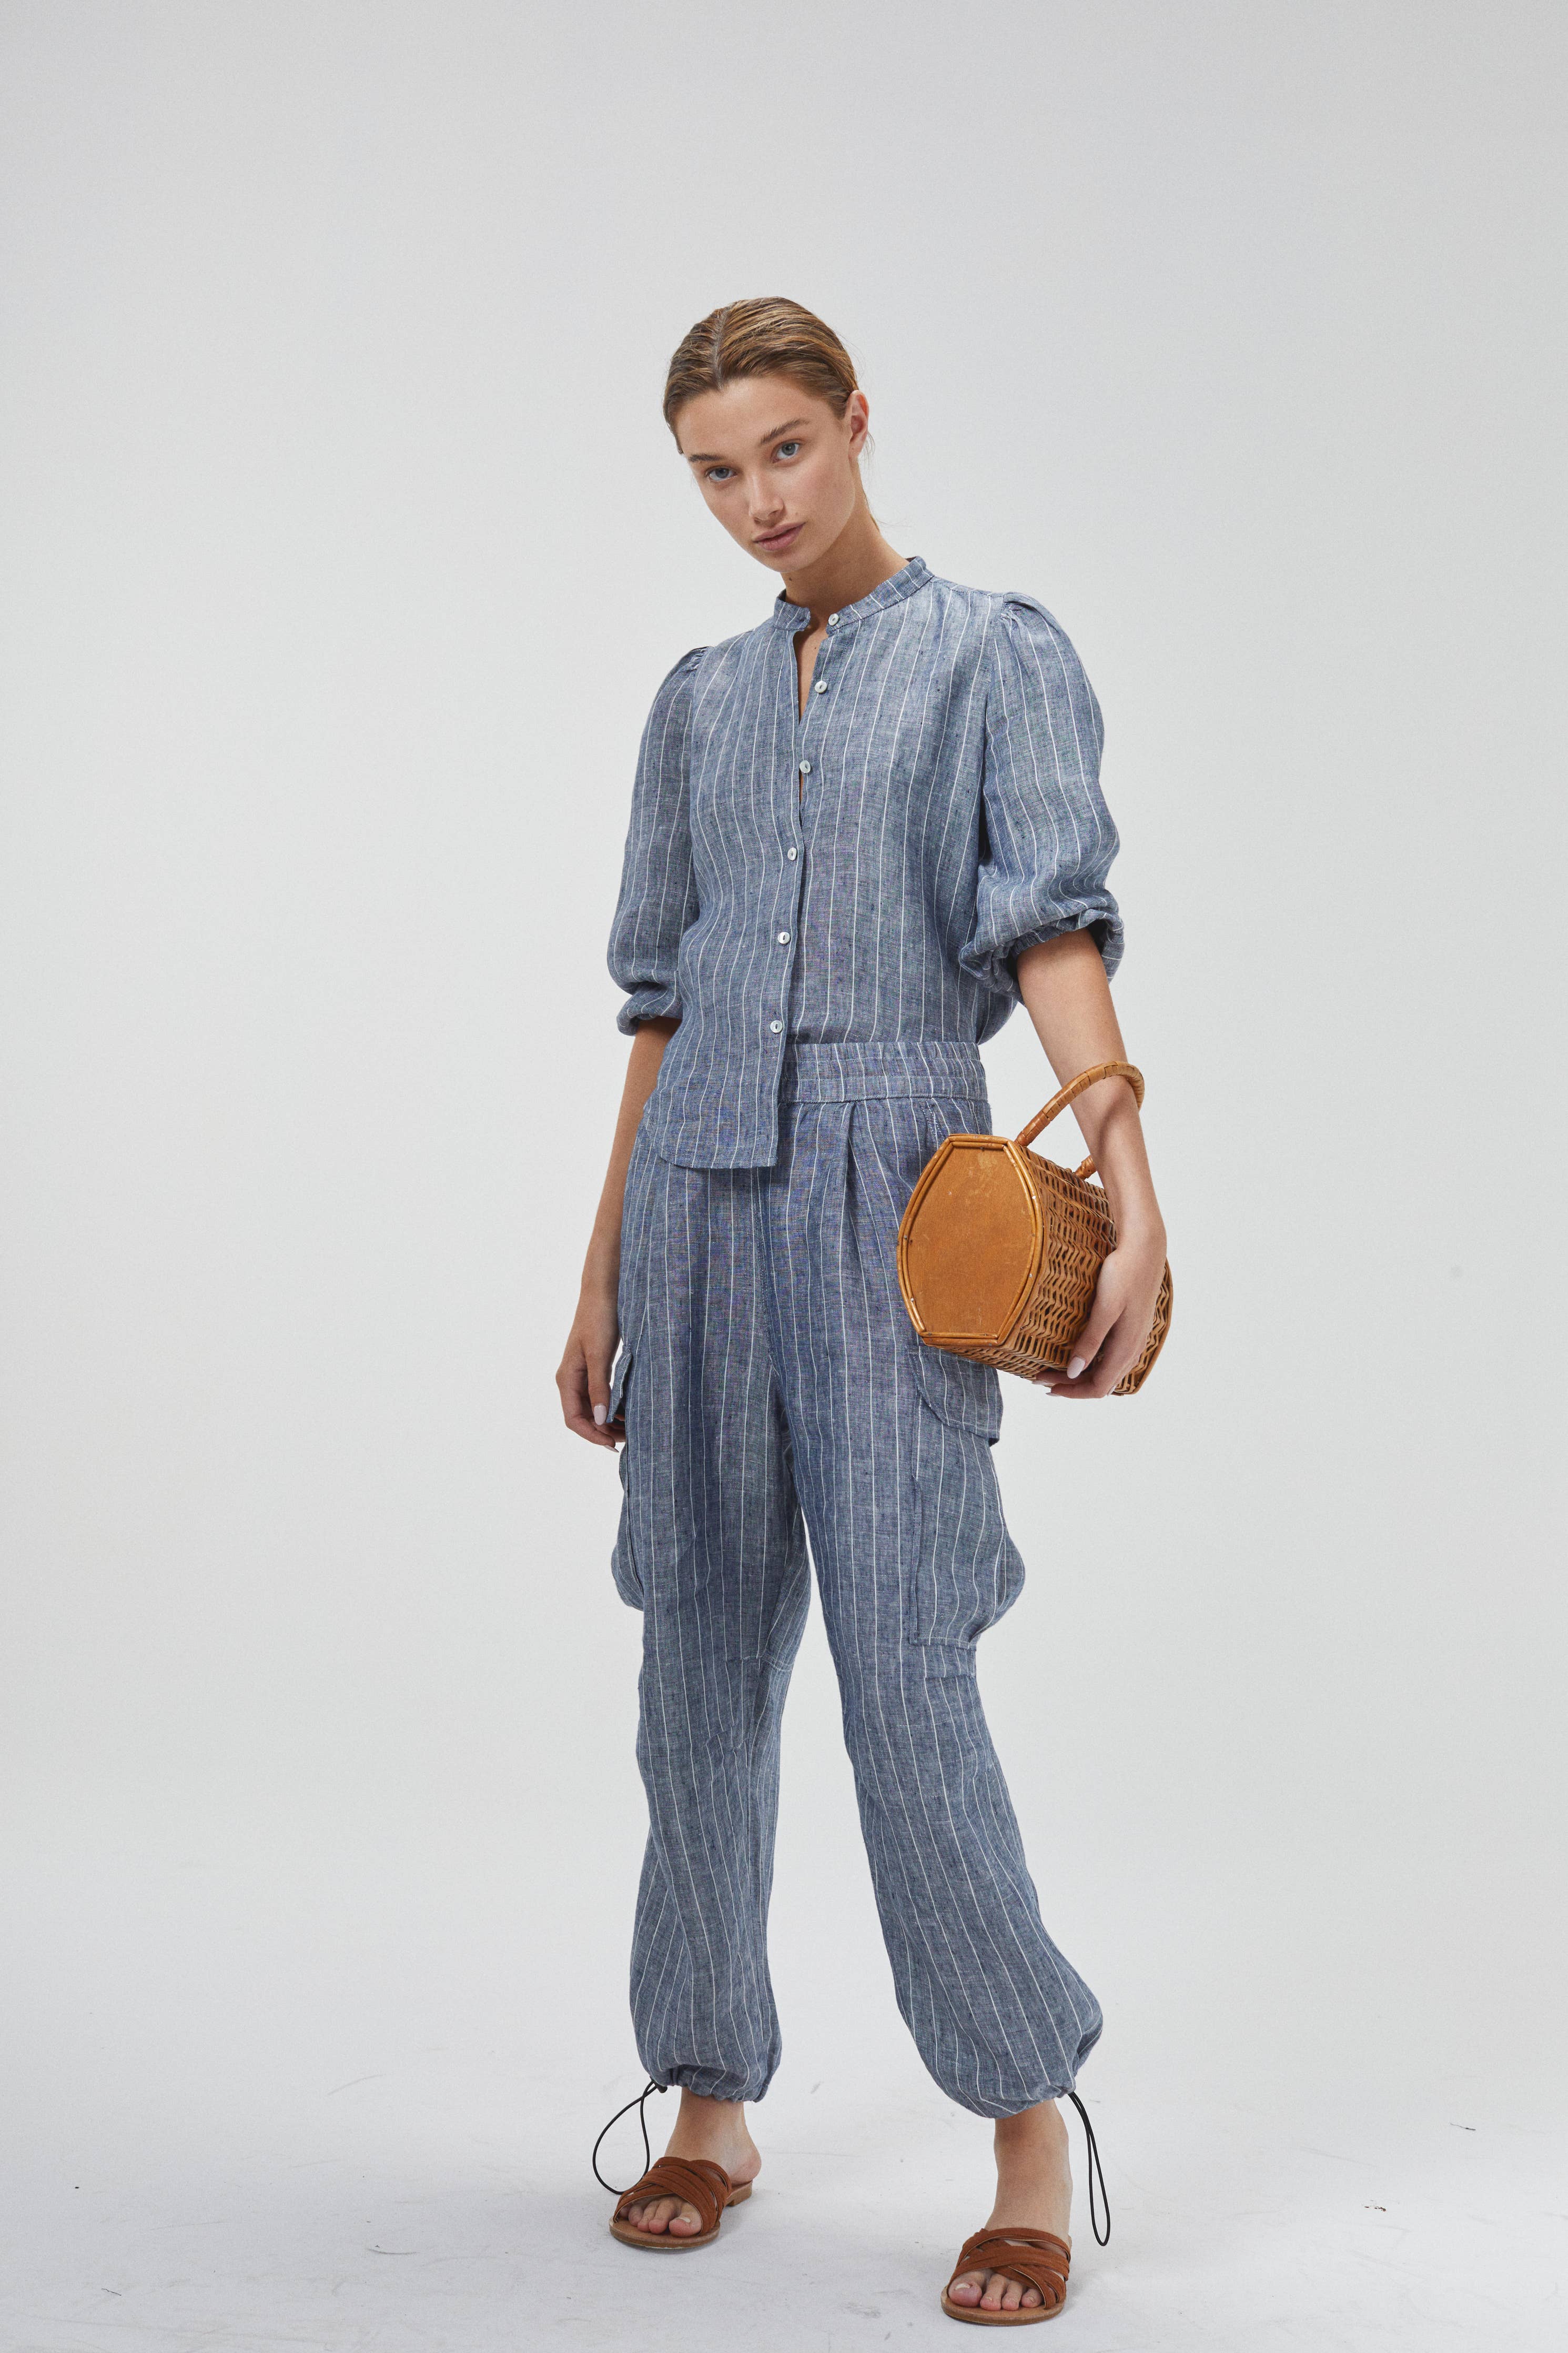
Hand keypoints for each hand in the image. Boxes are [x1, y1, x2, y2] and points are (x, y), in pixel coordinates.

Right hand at [558, 1290, 623, 1448]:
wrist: (603, 1292)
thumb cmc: (599, 1319)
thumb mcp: (600, 1354)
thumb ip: (599, 1387)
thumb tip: (601, 1419)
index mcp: (567, 1378)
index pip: (574, 1419)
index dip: (592, 1435)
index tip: (614, 1444)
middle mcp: (571, 1380)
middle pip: (582, 1418)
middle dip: (603, 1432)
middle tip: (629, 1439)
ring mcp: (582, 1375)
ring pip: (592, 1409)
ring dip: (609, 1422)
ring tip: (632, 1428)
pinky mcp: (594, 1369)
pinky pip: (599, 1397)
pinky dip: (613, 1408)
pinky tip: (629, 1411)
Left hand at [1044, 1233, 1164, 1399]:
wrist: (1145, 1251)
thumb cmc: (1123, 1275)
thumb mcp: (1105, 1308)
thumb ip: (1090, 1341)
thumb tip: (1073, 1373)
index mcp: (1125, 1349)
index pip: (1098, 1388)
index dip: (1071, 1392)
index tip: (1045, 1385)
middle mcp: (1132, 1350)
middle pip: (1101, 1383)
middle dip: (1070, 1385)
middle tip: (1040, 1377)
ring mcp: (1133, 1341)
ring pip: (1106, 1373)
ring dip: (1079, 1376)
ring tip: (1053, 1370)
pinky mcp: (1130, 1331)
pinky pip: (1110, 1360)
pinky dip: (1090, 1364)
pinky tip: (1077, 1355)